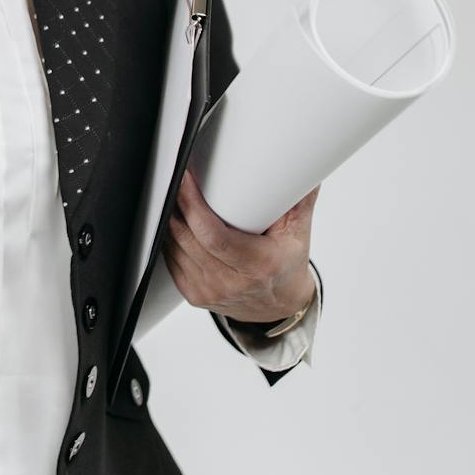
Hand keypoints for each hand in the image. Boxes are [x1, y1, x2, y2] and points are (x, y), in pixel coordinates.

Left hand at [164, 165, 319, 325]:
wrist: (280, 307)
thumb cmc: (287, 266)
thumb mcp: (298, 233)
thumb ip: (300, 200)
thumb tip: (304, 167)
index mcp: (258, 266)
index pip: (214, 236)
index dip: (193, 206)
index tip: (186, 180)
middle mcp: (231, 283)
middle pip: (188, 237)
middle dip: (177, 204)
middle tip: (176, 178)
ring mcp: (210, 292)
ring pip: (175, 247)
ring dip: (170, 219)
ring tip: (173, 195)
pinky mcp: (195, 295)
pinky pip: (171, 261)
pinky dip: (170, 238)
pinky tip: (174, 221)